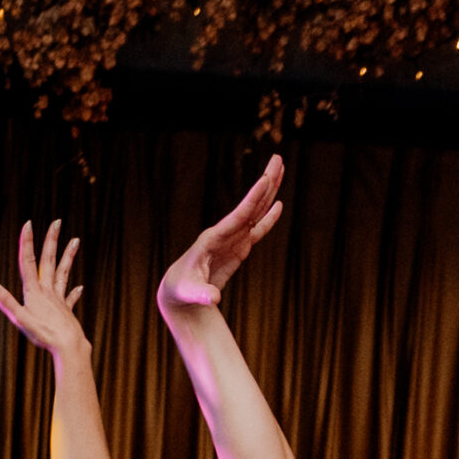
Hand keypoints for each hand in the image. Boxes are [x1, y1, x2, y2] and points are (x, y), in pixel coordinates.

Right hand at [0, 217, 83, 358]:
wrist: (68, 345)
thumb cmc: (43, 333)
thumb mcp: (19, 319)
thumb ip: (5, 301)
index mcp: (34, 291)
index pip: (28, 261)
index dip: (27, 242)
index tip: (28, 224)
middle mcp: (48, 291)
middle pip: (48, 260)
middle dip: (51, 240)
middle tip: (57, 222)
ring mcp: (59, 299)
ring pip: (63, 272)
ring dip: (68, 256)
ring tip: (75, 241)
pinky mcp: (66, 310)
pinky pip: (69, 298)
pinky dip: (74, 292)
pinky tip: (80, 287)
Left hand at [158, 157, 283, 312]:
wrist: (179, 291)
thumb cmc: (182, 289)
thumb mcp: (191, 292)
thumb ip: (202, 294)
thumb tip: (214, 299)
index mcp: (213, 238)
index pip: (238, 215)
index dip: (253, 198)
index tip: (265, 179)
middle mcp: (224, 233)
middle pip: (250, 204)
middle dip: (265, 183)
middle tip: (278, 159)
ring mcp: (232, 239)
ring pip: (255, 212)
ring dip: (268, 193)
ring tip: (280, 170)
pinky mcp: (238, 248)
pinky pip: (257, 230)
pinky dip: (268, 219)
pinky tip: (278, 205)